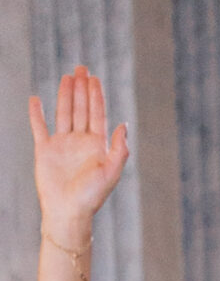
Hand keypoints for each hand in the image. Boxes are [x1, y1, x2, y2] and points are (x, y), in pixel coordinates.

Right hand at [28, 67, 127, 241]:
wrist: (68, 212)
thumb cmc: (91, 197)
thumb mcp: (110, 173)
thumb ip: (119, 150)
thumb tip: (123, 125)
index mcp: (97, 146)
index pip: (97, 114)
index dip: (96, 96)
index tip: (94, 78)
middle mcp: (80, 142)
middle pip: (81, 108)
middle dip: (82, 89)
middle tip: (81, 68)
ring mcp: (62, 144)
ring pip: (63, 113)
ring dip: (65, 95)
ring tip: (67, 77)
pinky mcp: (44, 150)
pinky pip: (39, 127)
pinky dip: (36, 114)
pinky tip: (35, 99)